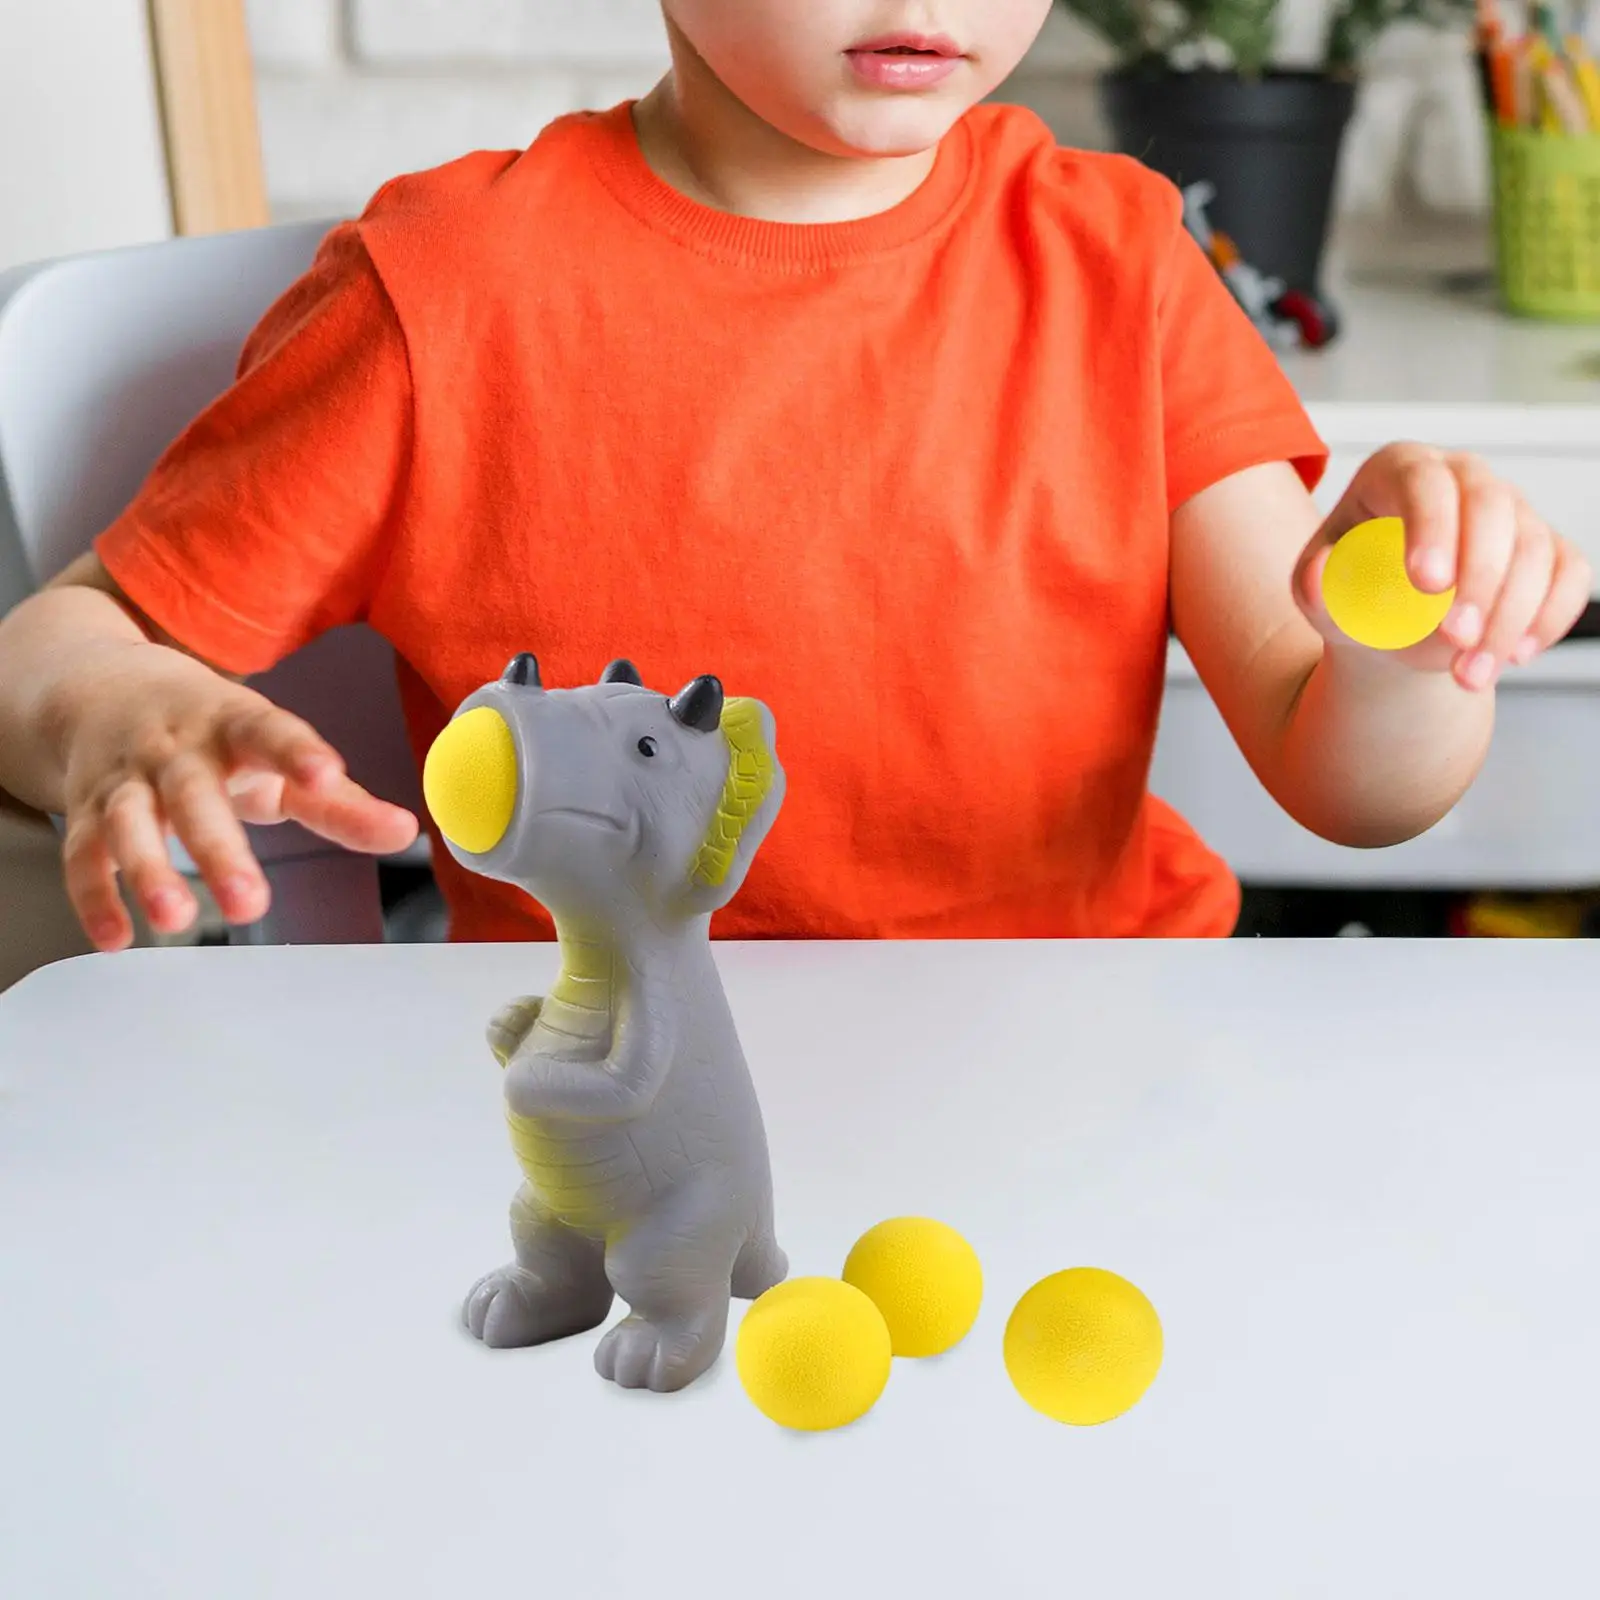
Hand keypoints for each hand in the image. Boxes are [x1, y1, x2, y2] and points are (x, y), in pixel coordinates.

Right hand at [58, 646, 417, 950]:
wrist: (102, 687)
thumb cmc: (213, 731)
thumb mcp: (276, 754)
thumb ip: (339, 800)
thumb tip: (405, 832)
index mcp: (233, 724)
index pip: (269, 733)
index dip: (299, 753)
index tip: (327, 776)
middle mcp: (174, 748)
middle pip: (194, 794)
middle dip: (219, 849)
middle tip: (250, 902)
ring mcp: (125, 778)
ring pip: (128, 823)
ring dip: (148, 871)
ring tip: (175, 919)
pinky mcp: (84, 809)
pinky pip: (83, 854)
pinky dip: (95, 897)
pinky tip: (117, 937)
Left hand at [1293, 444, 1590, 690]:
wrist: (1387, 622)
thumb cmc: (1350, 592)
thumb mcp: (1317, 591)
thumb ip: (1311, 585)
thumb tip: (1318, 578)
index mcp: (1399, 470)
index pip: (1423, 482)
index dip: (1433, 526)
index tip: (1428, 583)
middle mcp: (1463, 477)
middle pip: (1491, 507)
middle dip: (1480, 576)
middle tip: (1455, 638)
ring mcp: (1511, 510)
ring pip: (1534, 547)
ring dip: (1510, 616)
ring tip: (1470, 674)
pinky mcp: (1546, 547)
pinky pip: (1568, 572)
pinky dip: (1551, 615)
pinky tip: (1518, 655)